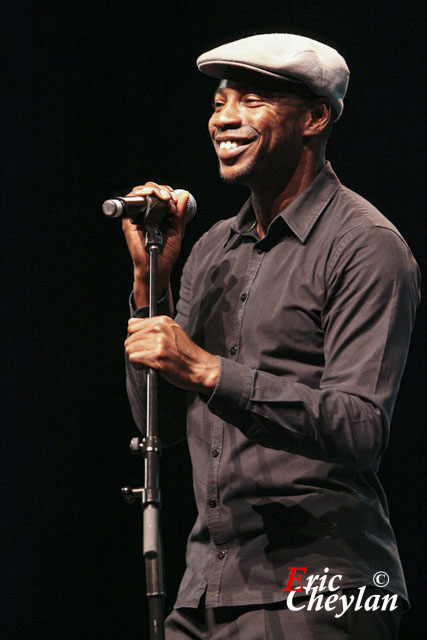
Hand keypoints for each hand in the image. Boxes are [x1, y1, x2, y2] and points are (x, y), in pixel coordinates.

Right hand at [122, 182, 189, 306]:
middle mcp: (146, 213)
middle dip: (161, 189)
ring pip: (139, 192)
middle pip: (149, 189)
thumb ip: (180, 213)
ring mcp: (137, 216)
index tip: (174, 199)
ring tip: (163, 197)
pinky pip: (130, 202)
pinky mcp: (129, 221)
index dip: (166, 191)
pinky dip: (139, 194)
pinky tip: (149, 195)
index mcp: (158, 214)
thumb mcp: (177, 230)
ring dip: (152, 189)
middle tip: (169, 198)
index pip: (159, 193)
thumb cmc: (166, 253)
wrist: (158, 267)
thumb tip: (184, 194)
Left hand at [125, 316, 219, 393]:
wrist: (200, 368)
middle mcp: (160, 329)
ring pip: (129, 349)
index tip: (145, 345)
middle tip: (149, 356)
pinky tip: (150, 366)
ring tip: (150, 361)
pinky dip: (139, 366)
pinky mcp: (157, 356)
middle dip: (135, 350)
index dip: (135, 337)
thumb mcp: (172, 332)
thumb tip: (132, 326)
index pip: (132, 325)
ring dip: (137, 358)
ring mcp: (159, 342)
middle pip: (129, 339)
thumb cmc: (186, 354)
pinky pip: (134, 359)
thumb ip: (154, 327)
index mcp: (162, 321)